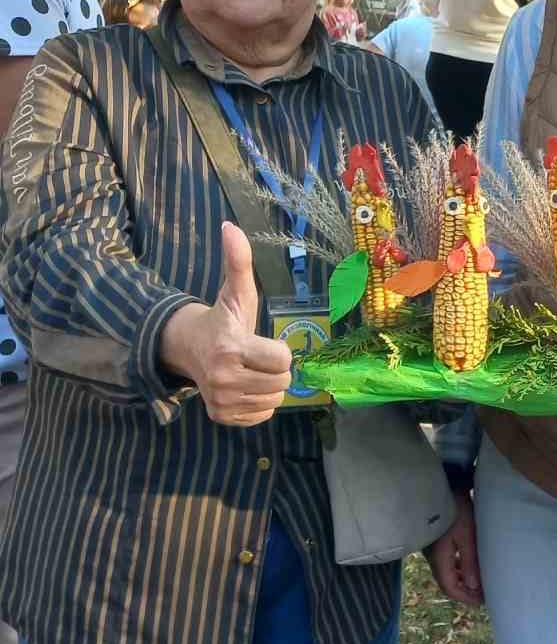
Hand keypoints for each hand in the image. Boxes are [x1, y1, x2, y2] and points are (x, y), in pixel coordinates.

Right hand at [158, 222, 292, 425]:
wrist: (187, 350)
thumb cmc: (221, 320)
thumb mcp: (235, 293)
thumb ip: (238, 262)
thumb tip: (231, 226)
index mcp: (231, 348)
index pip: (283, 360)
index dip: (279, 350)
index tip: (262, 342)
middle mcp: (224, 379)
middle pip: (282, 382)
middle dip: (275, 368)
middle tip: (257, 357)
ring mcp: (222, 401)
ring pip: (275, 399)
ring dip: (269, 385)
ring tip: (250, 370)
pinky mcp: (222, 416)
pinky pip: (262, 414)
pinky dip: (259, 402)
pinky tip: (244, 386)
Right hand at [426, 492, 482, 605]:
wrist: (441, 486)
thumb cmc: (456, 509)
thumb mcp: (467, 535)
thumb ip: (469, 562)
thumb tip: (474, 587)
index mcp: (439, 559)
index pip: (450, 587)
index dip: (466, 598)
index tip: (482, 603)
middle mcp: (433, 557)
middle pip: (447, 582)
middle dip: (465, 592)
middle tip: (483, 596)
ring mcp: (433, 549)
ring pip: (447, 572)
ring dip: (462, 580)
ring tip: (480, 583)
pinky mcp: (436, 541)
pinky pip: (447, 561)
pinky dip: (459, 568)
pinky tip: (470, 566)